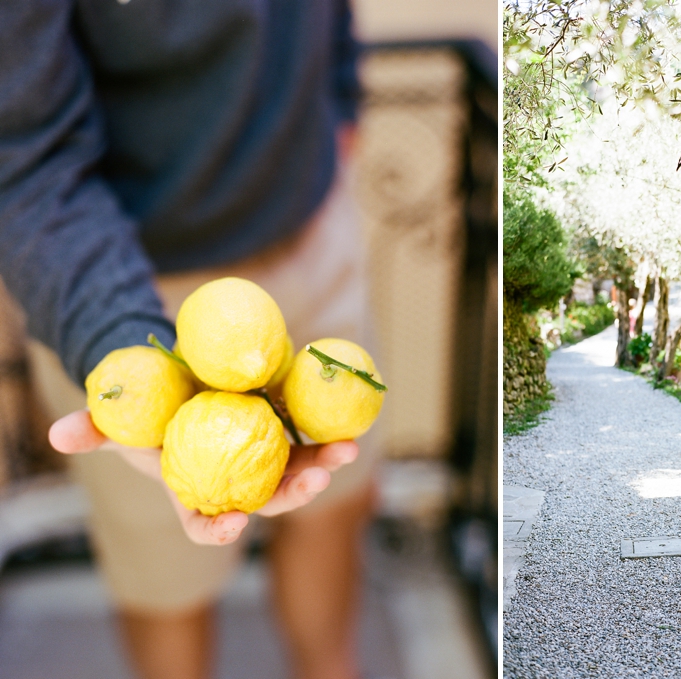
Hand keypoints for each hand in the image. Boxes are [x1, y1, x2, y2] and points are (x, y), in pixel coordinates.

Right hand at [48, 409, 358, 545]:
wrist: (178, 381)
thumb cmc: (146, 412)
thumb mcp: (118, 421)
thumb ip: (92, 430)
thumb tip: (58, 436)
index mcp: (197, 491)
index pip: (207, 523)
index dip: (218, 529)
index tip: (231, 526)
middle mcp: (237, 481)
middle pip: (268, 499)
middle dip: (293, 495)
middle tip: (313, 483)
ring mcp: (264, 457)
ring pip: (297, 468)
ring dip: (323, 463)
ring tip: (345, 450)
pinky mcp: (283, 427)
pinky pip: (309, 432)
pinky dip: (328, 429)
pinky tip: (349, 421)